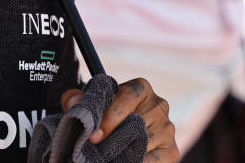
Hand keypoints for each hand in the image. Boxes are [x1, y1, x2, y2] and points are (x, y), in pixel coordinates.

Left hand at [61, 78, 178, 162]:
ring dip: (123, 153)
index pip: (127, 97)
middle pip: (134, 122)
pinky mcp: (171, 150)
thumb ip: (77, 98)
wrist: (126, 134)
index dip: (109, 116)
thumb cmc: (107, 115)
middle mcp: (159, 105)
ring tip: (109, 156)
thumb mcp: (92, 103)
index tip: (94, 136)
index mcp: (141, 88)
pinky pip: (152, 161)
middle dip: (113, 138)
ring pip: (142, 143)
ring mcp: (168, 128)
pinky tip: (124, 161)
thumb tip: (73, 103)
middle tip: (97, 151)